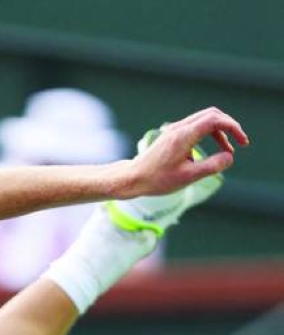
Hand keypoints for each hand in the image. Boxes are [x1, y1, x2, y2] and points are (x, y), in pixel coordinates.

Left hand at [119, 106, 247, 199]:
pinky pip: (196, 127)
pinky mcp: (173, 134)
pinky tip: (211, 151)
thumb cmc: (157, 180)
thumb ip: (211, 166)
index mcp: (184, 135)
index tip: (242, 142)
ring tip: (227, 151)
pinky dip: (208, 134)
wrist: (133, 178)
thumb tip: (229, 157)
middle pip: (212, 115)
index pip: (215, 120)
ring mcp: (175, 129)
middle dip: (229, 126)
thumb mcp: (187, 177)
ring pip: (204, 120)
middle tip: (240, 143)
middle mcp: (180, 128)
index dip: (233, 127)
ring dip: (219, 132)